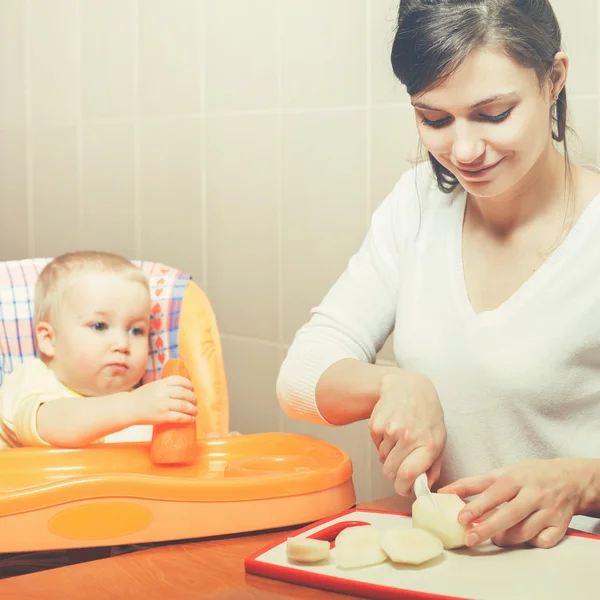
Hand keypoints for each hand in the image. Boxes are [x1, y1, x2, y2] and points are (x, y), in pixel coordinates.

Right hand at [129, 376, 196, 424]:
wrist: (128, 408)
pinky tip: (191, 419)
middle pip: (185, 393)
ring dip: (193, 409)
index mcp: (161, 383)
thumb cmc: (141, 397)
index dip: (189, 385)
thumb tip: (180, 387)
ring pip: (184, 406)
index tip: (192, 389)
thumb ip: (165, 385)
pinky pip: (179, 417)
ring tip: (195, 411)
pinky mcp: (162, 416)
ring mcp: (163, 404)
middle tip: (195, 402)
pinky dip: (187, 418)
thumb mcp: (153, 386)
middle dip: (193, 398)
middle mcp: (163, 392)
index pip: (180, 380)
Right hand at [368, 369, 445, 495]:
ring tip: (399, 439)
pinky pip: (375, 446)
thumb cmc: (426, 414)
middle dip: (394, 472)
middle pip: (390, 472)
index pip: (408, 475)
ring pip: (382, 460)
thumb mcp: (439, 438)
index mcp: (428, 443)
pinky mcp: (376, 424)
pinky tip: (391, 429)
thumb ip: (434, 466)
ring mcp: (390, 429)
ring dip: (388, 455)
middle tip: (401, 462)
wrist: (407, 386)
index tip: (404, 487)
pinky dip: (382, 443)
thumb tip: (424, 487)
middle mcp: (409, 436)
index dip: (403, 487)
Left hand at [438, 458, 593, 548]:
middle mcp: (534, 494)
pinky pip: (541, 541)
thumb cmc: (530, 475)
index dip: (477, 506)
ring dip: (506, 537)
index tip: (461, 518)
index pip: (495, 493)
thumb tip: (445, 491)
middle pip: (510, 515)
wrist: (570, 479)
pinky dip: (529, 542)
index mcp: (517, 478)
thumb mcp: (502, 472)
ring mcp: (549, 511)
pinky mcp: (561, 526)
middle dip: (488, 528)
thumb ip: (474, 483)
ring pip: (524, 532)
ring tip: (494, 536)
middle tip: (469, 538)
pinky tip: (522, 536)